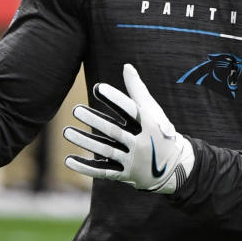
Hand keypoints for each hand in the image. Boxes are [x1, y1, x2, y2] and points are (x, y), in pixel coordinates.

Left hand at [63, 64, 194, 193]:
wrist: (174, 167)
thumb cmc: (159, 131)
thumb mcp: (153, 111)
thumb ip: (138, 90)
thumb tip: (126, 66)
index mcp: (149, 125)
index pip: (130, 110)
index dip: (115, 99)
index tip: (97, 87)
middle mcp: (141, 143)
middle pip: (114, 131)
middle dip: (95, 120)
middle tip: (76, 109)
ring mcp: (132, 161)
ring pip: (105, 151)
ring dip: (85, 142)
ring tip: (67, 131)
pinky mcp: (124, 174)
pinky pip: (102, 172)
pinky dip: (85, 167)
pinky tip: (68, 160)